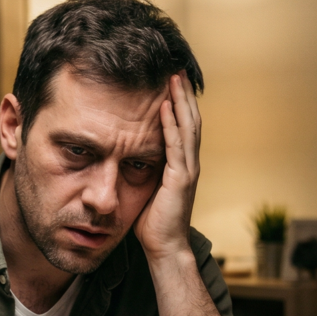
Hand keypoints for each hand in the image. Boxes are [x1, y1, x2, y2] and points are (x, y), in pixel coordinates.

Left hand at [133, 73, 201, 260]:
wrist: (164, 247)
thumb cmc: (153, 222)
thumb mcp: (146, 188)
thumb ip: (143, 168)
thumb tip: (127, 153)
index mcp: (181, 163)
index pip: (183, 125)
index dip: (179, 102)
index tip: (170, 80)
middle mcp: (189, 162)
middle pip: (189, 119)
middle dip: (182, 93)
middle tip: (176, 69)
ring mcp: (188, 169)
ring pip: (187, 127)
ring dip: (180, 101)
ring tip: (174, 78)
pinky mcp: (181, 179)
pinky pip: (176, 145)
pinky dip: (171, 124)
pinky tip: (165, 107)